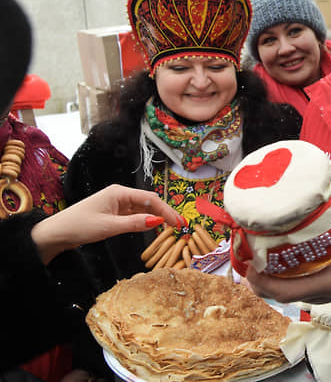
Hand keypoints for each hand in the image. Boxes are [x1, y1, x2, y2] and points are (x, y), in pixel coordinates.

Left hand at [31, 184, 181, 263]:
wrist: (56, 233)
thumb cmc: (78, 226)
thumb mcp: (108, 227)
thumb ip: (134, 223)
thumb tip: (158, 221)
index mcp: (119, 192)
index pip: (150, 199)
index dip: (167, 210)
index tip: (179, 223)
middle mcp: (120, 195)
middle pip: (149, 202)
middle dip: (165, 212)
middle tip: (180, 226)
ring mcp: (117, 204)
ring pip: (143, 208)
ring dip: (157, 216)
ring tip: (171, 227)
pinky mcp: (114, 213)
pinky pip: (135, 215)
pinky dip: (145, 220)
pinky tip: (153, 227)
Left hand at [246, 187, 330, 303]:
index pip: (290, 293)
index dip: (265, 284)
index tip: (250, 267)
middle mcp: (318, 291)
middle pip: (276, 292)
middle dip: (255, 275)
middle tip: (242, 249)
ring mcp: (313, 287)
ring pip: (277, 287)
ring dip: (260, 272)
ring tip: (247, 246)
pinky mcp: (311, 280)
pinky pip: (284, 280)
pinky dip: (270, 269)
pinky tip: (263, 248)